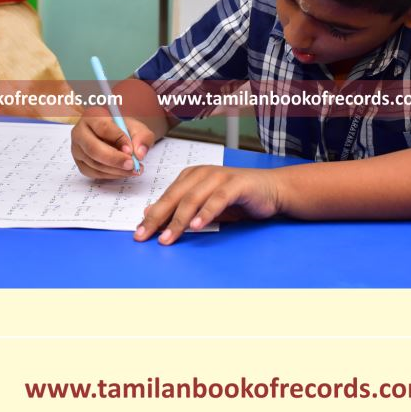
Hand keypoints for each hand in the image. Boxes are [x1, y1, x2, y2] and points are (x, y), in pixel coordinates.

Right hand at [71, 110, 154, 179]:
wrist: (118, 137)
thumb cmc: (125, 130)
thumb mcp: (138, 128)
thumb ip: (143, 137)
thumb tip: (139, 153)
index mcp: (92, 116)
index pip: (103, 128)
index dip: (118, 140)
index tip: (131, 150)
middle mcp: (80, 132)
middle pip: (93, 149)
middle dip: (115, 159)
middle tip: (132, 164)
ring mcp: (77, 149)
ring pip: (94, 163)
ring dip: (116, 170)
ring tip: (133, 169)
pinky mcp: (80, 163)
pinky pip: (94, 173)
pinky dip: (111, 175)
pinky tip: (123, 172)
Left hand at [134, 166, 281, 244]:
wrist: (271, 189)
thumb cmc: (238, 198)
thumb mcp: (205, 205)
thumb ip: (180, 209)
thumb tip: (151, 215)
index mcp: (191, 177)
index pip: (166, 197)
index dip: (152, 216)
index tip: (139, 233)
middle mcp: (202, 173)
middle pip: (175, 197)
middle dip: (158, 218)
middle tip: (145, 236)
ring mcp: (219, 177)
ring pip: (193, 199)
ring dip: (179, 220)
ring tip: (167, 237)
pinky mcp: (236, 184)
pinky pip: (218, 199)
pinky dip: (206, 213)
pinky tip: (197, 226)